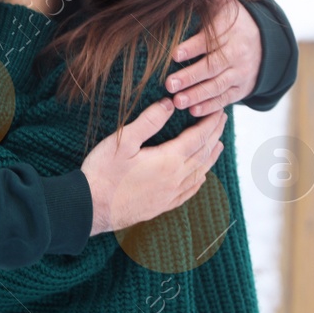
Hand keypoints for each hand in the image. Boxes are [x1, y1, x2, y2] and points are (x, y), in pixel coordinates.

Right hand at [80, 98, 226, 235]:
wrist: (91, 208)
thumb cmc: (103, 173)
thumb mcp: (123, 141)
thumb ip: (148, 121)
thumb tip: (169, 104)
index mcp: (168, 161)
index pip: (198, 138)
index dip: (210, 123)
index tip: (219, 111)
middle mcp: (175, 180)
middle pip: (203, 154)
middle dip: (214, 135)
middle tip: (222, 121)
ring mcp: (170, 195)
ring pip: (200, 173)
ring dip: (211, 157)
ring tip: (218, 145)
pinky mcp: (162, 206)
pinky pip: (189, 192)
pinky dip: (200, 180)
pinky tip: (201, 177)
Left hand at [165, 0, 260, 115]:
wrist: (266, 41)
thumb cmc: (232, 19)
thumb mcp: (224, 2)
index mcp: (230, 31)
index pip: (209, 41)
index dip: (192, 47)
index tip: (174, 54)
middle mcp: (237, 53)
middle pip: (213, 66)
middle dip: (191, 76)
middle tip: (169, 84)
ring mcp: (240, 73)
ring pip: (218, 86)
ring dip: (197, 95)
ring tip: (177, 101)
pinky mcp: (241, 88)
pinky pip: (226, 99)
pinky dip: (210, 106)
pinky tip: (193, 111)